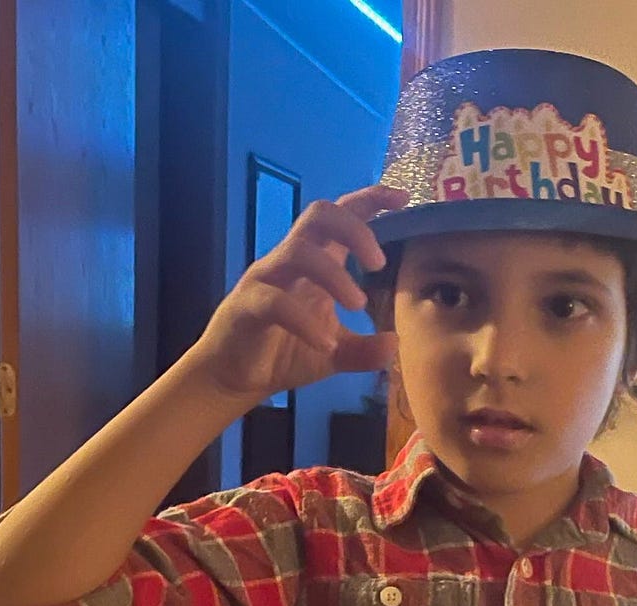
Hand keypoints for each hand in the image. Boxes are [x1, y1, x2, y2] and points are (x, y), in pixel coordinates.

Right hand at [183, 184, 408, 401]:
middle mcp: (290, 261)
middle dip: (355, 229)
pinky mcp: (246, 306)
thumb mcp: (335, 352)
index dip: (370, 199)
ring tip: (358, 305)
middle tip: (379, 263)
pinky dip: (305, 322)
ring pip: (299, 252)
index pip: (341, 215)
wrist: (233, 378)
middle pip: (319, 216)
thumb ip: (366, 349)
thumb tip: (395, 343)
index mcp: (316, 261)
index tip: (402, 197)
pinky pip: (275, 303)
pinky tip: (326, 344)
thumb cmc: (283, 352)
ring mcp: (266, 280)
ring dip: (335, 276)